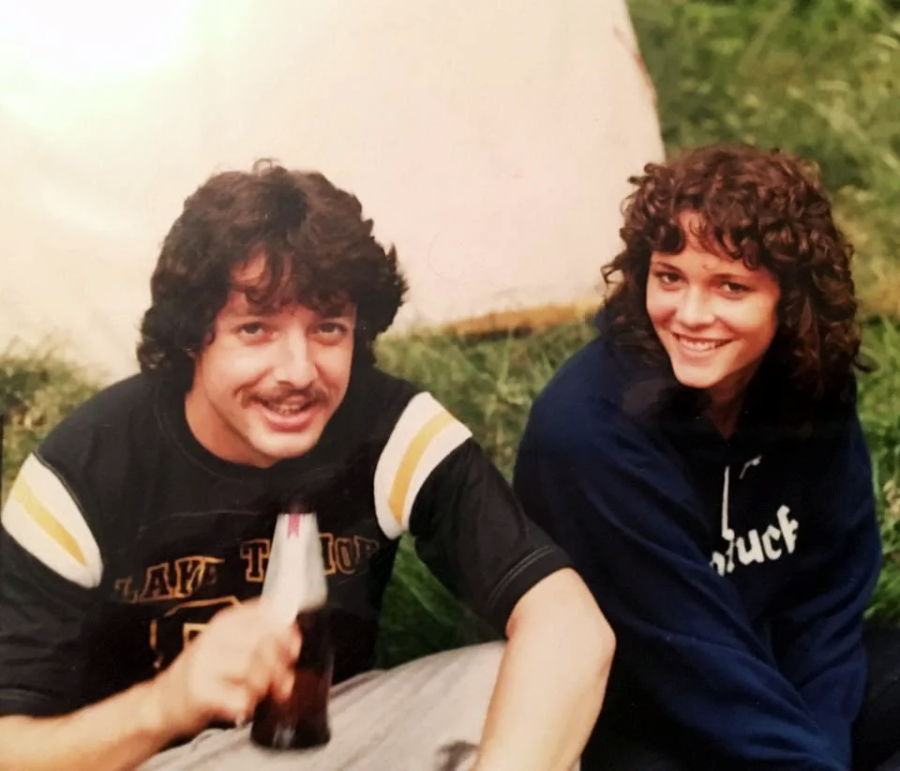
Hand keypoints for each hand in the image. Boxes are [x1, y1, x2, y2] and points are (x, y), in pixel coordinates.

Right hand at [146, 599, 301, 737]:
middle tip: (281, 679)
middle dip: (279, 663)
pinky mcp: (199, 692)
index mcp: (225, 622)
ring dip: (263, 686)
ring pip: (252, 668)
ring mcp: (204, 664)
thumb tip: (294, 642)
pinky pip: (238, 697)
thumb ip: (261, 640)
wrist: (164, 702)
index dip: (285, 629)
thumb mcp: (230, 646)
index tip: (293, 646)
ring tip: (257, 693)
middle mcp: (214, 638)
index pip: (264, 612)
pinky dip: (247, 704)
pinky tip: (241, 704)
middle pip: (262, 641)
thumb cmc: (206, 674)